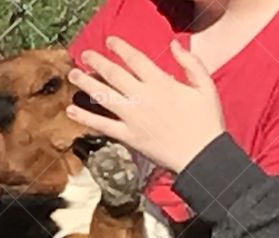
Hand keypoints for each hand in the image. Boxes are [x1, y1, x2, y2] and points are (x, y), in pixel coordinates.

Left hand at [66, 37, 225, 173]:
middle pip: (114, 74)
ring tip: (73, 75)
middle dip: (97, 62)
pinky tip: (71, 110)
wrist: (201, 155)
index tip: (109, 41)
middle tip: (84, 54)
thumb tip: (174, 45)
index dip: (120, 48)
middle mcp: (143, 98)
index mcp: (162, 83)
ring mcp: (133, 118)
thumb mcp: (205, 85)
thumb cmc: (206, 121)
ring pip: (104, 97)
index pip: (135, 59)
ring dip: (86, 84)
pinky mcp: (128, 137)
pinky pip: (102, 125)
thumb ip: (189, 62)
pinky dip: (85, 117)